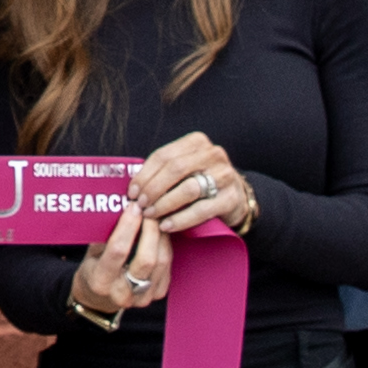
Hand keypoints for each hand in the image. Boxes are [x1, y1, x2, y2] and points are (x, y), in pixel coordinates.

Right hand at [65, 199, 169, 326]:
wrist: (99, 299)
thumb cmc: (93, 269)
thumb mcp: (92, 252)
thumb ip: (107, 235)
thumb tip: (126, 208)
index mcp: (100, 282)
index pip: (118, 250)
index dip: (128, 226)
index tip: (133, 207)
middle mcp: (122, 294)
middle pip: (147, 259)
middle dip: (150, 230)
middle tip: (149, 210)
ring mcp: (142, 298)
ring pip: (162, 262)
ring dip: (162, 236)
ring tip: (156, 219)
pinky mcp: (157, 294)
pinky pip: (168, 267)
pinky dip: (165, 247)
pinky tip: (160, 234)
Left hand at [127, 131, 255, 245]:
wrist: (235, 198)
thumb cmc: (200, 182)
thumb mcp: (184, 170)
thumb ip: (162, 172)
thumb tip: (132, 187)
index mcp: (196, 142)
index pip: (164, 155)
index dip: (144, 174)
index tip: (132, 192)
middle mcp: (213, 154)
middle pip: (175, 169)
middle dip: (153, 188)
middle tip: (140, 205)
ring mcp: (225, 175)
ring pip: (188, 188)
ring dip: (164, 204)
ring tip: (150, 215)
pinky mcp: (231, 198)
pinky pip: (201, 210)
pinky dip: (181, 219)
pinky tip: (167, 225)